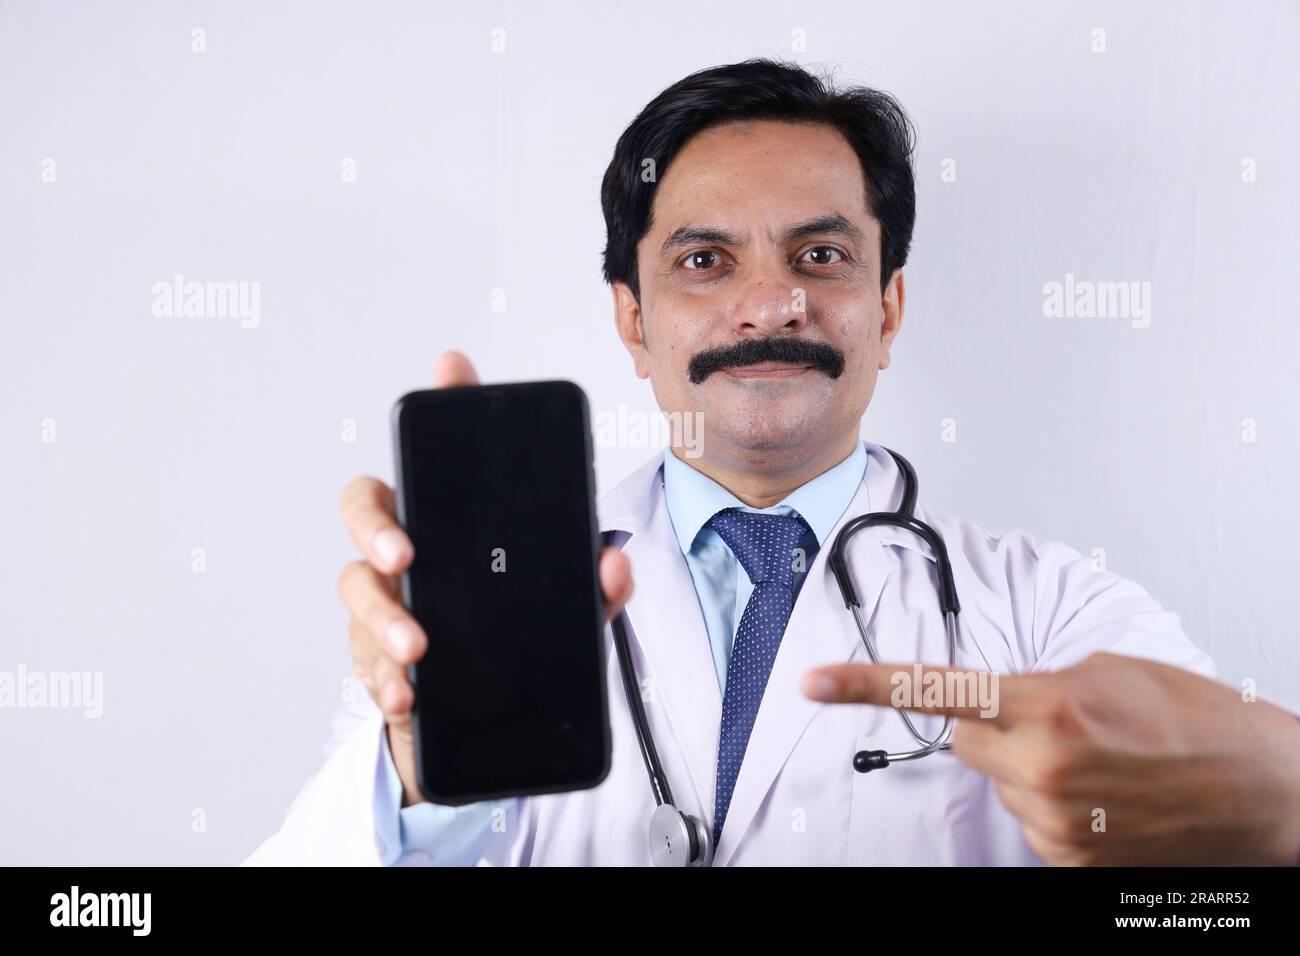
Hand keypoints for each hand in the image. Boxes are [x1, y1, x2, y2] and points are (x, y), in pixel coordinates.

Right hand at [337, 351, 634, 806]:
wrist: (487, 723)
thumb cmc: (516, 642)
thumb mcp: (567, 612)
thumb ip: (593, 588)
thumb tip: (613, 562)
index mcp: (454, 526)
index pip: (442, 453)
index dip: (445, 404)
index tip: (456, 368)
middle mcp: (408, 553)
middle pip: (366, 507)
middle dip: (376, 525)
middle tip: (404, 554)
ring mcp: (386, 604)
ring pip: (356, 589)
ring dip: (383, 618)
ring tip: (418, 649)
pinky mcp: (377, 660)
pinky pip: (366, 662)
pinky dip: (385, 681)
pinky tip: (407, 695)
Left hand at [801, 652, 1299, 864]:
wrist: (1265, 793)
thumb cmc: (1198, 723)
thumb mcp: (1110, 672)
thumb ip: (1038, 682)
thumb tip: (997, 700)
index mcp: (1047, 704)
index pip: (934, 689)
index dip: (865, 684)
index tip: (814, 680)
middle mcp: (1040, 766)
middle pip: (965, 739)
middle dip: (995, 728)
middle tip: (1055, 723)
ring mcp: (1052, 822)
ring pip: (999, 783)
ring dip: (1030, 770)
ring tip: (1100, 765)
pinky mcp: (1067, 864)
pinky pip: (1029, 822)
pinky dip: (1054, 809)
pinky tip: (1102, 800)